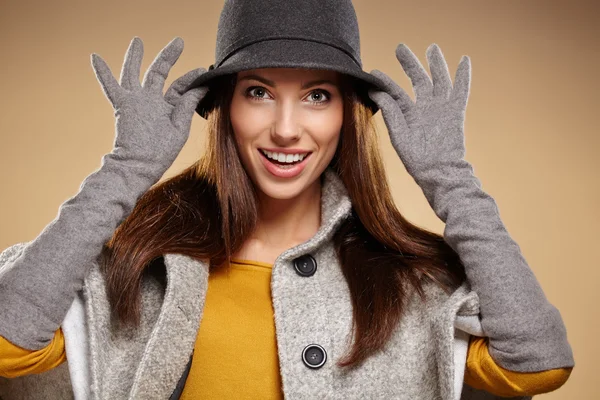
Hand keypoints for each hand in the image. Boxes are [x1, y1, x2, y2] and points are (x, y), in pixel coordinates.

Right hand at [91, 36, 208, 175]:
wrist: (138, 166)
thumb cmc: (161, 153)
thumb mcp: (180, 127)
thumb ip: (187, 104)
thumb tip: (202, 86)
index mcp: (168, 108)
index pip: (181, 88)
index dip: (192, 78)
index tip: (203, 70)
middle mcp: (151, 102)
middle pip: (159, 73)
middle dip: (168, 56)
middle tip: (179, 41)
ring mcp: (136, 102)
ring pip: (134, 73)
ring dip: (135, 57)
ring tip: (137, 41)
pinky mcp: (122, 105)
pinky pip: (110, 86)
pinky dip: (102, 73)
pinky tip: (95, 57)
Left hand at [367, 43, 471, 181]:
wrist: (438, 172)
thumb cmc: (416, 160)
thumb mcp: (398, 135)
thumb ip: (391, 112)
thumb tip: (377, 92)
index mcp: (407, 115)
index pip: (394, 93)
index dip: (384, 82)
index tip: (373, 72)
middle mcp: (424, 109)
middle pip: (417, 79)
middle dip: (410, 63)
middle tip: (400, 48)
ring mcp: (440, 109)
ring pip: (438, 80)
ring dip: (435, 64)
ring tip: (432, 48)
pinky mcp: (455, 112)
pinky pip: (461, 90)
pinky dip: (463, 76)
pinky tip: (464, 60)